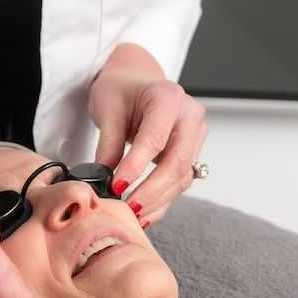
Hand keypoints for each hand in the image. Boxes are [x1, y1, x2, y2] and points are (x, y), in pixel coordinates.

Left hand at [89, 43, 206, 225]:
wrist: (135, 82)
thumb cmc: (121, 89)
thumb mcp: (107, 108)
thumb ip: (108, 144)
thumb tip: (102, 179)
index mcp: (168, 97)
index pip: (155, 138)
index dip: (136, 166)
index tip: (116, 187)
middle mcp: (189, 116)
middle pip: (178, 162)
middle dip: (152, 190)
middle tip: (127, 208)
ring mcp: (195, 135)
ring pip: (182, 177)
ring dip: (157, 200)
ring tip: (132, 215)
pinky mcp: (192, 153)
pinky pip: (180, 181)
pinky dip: (161, 200)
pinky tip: (144, 213)